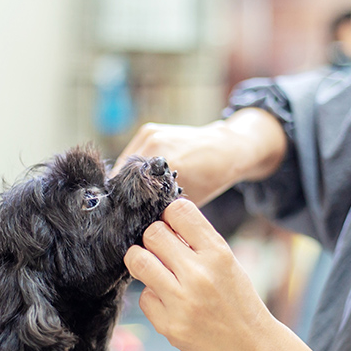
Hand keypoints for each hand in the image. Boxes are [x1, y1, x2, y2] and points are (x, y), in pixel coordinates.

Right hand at [114, 108, 286, 206]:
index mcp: (165, 162)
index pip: (130, 186)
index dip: (125, 202)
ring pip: (125, 163)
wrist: (226, 147)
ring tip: (130, 194)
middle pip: (123, 174)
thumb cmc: (212, 178)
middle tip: (126, 207)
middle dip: (124, 190)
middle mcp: (154, 144)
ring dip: (125, 178)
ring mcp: (150, 134)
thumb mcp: (188, 200)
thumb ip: (162, 208)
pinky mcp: (149, 130)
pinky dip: (132, 167)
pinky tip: (138, 178)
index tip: (124, 215)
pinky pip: (132, 153)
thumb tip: (139, 221)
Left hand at [124, 198, 274, 350]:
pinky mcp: (169, 325)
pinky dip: (152, 296)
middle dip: (153, 238)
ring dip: (141, 261)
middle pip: (152, 233)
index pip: (178, 211)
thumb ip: (198, 242)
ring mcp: (182, 301)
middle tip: (161, 251)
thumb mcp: (228, 263)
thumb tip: (161, 221)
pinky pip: (143, 297)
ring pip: (137, 260)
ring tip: (154, 269)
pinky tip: (168, 302)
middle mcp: (199, 275)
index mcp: (218, 254)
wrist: (253, 348)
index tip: (170, 226)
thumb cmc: (238, 301)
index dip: (169, 215)